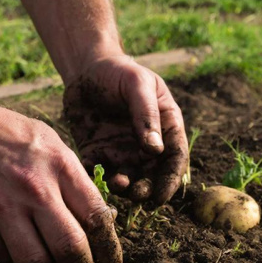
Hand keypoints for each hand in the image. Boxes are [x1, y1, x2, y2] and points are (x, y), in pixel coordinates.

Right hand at [0, 95, 121, 262]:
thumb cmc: (8, 136)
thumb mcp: (52, 144)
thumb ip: (75, 182)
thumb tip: (103, 224)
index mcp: (61, 166)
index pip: (98, 219)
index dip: (109, 250)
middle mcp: (34, 188)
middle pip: (71, 249)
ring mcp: (2, 207)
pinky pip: (1, 260)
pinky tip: (16, 252)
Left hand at [63, 55, 188, 203]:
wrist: (86, 68)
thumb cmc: (120, 72)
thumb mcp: (137, 84)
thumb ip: (147, 114)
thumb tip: (155, 150)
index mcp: (166, 128)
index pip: (175, 159)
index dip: (170, 180)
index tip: (162, 195)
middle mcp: (145, 145)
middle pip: (152, 175)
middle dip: (146, 189)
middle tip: (137, 193)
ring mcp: (121, 151)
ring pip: (127, 179)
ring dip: (124, 188)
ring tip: (117, 184)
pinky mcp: (97, 153)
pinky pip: (98, 171)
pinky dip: (95, 176)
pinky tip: (91, 171)